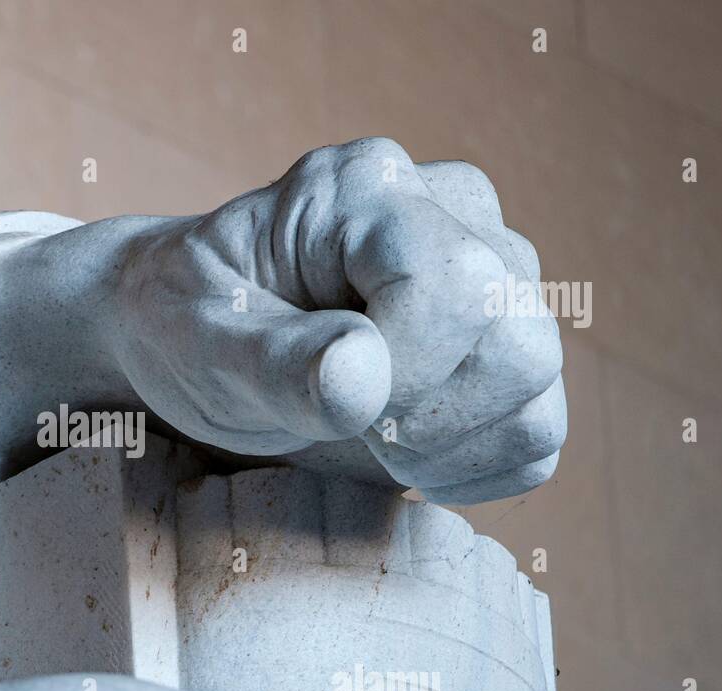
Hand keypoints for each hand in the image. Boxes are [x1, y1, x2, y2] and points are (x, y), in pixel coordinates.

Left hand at [108, 137, 564, 503]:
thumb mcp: (195, 340)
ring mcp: (488, 277)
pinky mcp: (499, 344)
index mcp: (367, 191)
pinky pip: (538, 432)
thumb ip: (272, 358)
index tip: (323, 398)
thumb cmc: (183, 322)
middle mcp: (449, 215)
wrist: (189, 337)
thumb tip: (363, 375)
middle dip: (430, 419)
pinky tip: (401, 452)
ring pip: (537, 387)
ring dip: (451, 448)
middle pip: (520, 342)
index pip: (456, 289)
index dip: (405, 374)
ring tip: (367, 436)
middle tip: (348, 424)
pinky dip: (474, 467)